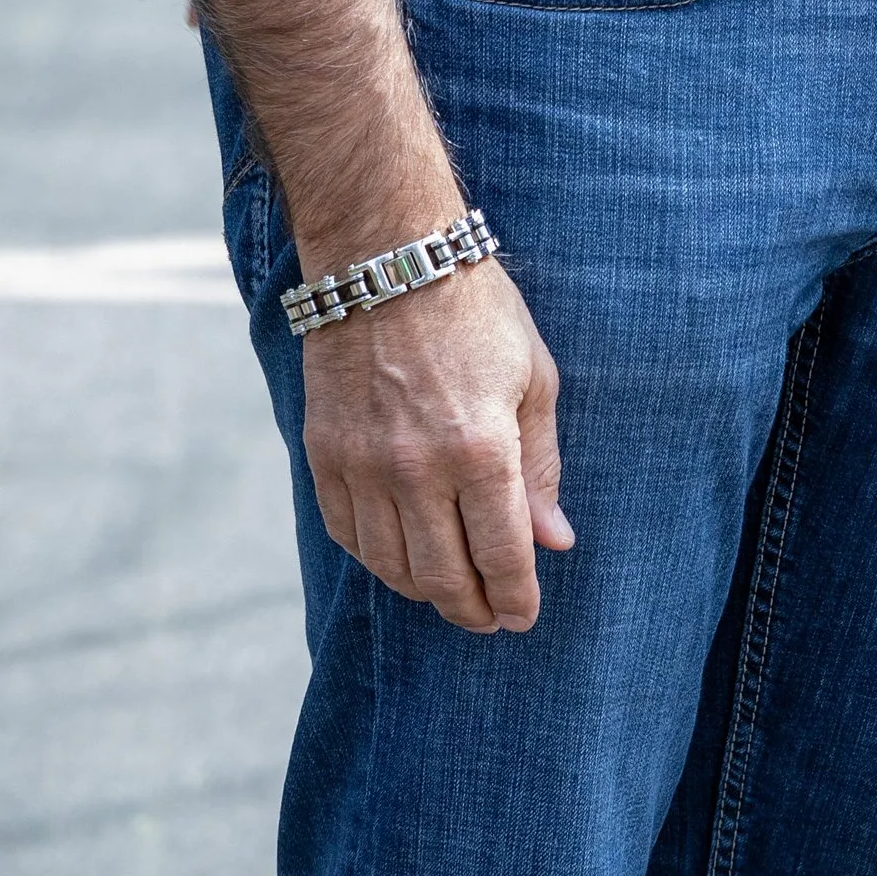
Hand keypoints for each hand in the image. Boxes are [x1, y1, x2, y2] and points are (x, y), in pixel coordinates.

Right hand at [300, 261, 572, 633]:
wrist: (388, 258)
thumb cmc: (475, 309)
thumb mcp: (532, 377)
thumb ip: (542, 466)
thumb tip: (553, 541)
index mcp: (481, 448)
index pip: (501, 555)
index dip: (516, 597)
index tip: (524, 615)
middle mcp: (417, 468)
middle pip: (444, 577)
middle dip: (474, 609)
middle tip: (491, 617)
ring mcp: (363, 466)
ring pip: (392, 567)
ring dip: (426, 591)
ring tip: (451, 591)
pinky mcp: (323, 455)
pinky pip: (348, 535)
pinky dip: (377, 558)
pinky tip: (401, 556)